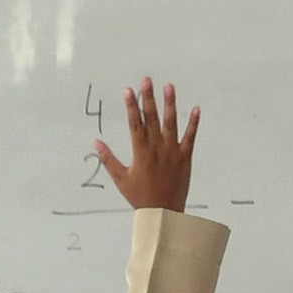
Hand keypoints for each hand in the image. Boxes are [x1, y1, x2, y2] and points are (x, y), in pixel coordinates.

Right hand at [94, 77, 199, 212]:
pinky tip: (196, 109)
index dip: (132, 107)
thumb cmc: (140, 197)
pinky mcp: (185, 158)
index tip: (129, 90)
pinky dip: (194, 124)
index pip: (135, 124)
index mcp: (141, 153)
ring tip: (170, 87)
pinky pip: (190, 138)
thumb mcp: (121, 179)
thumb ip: (109, 159)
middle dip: (149, 98)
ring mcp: (173, 152)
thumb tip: (96, 142)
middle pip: (152, 119)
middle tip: (148, 80)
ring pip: (171, 124)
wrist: (164, 212)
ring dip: (171, 104)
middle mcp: (157, 149)